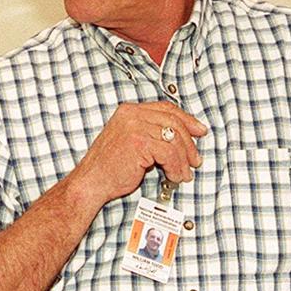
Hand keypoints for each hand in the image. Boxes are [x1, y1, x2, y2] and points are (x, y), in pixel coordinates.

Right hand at [67, 101, 206, 209]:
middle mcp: (132, 114)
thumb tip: (178, 138)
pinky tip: (174, 176)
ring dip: (183, 160)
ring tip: (184, 174)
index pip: (166, 109)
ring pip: (174, 139)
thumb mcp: (129, 141)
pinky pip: (169, 153)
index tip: (199, 131)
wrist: (92, 182)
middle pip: (174, 122)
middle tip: (195, 159)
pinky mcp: (139, 142)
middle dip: (189, 143)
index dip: (186, 119)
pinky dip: (176, 167)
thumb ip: (149, 133)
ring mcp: (135, 127)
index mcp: (129, 110)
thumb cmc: (109, 167)